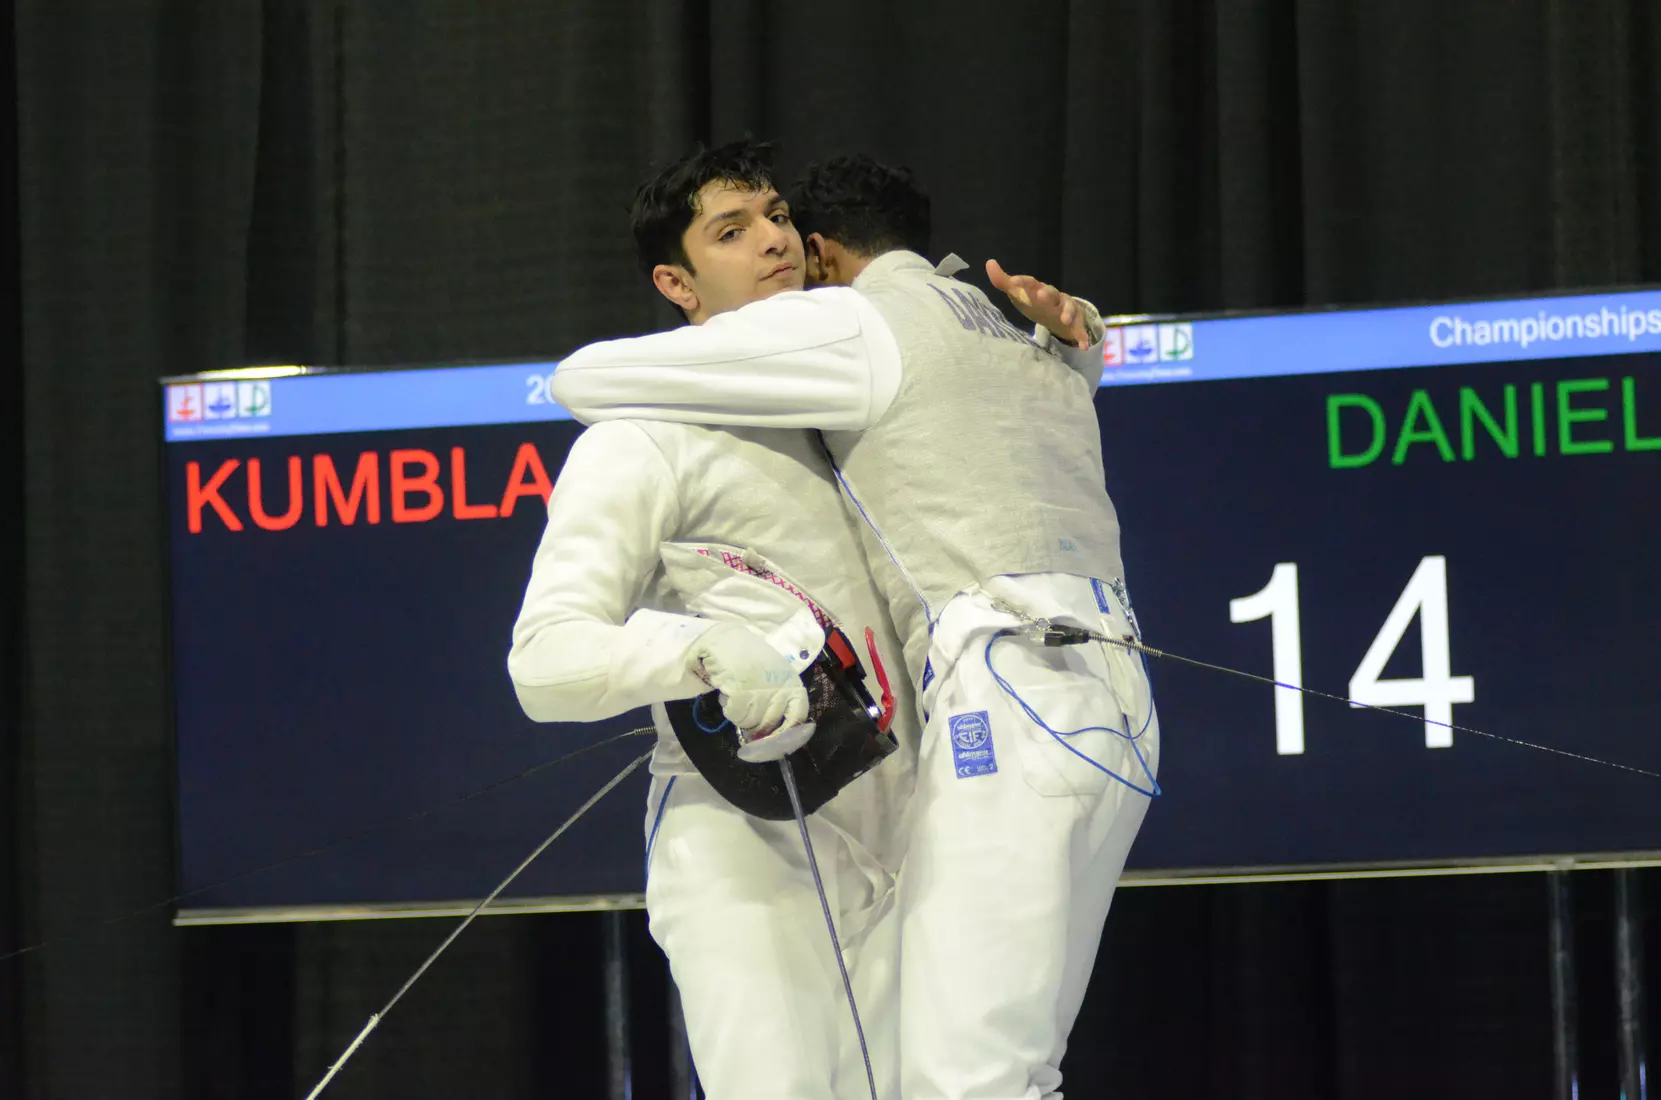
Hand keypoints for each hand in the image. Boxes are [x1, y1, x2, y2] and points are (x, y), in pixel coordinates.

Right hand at [689, 621, 808, 737]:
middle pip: (770, 725)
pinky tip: (727, 694)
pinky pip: (735, 716)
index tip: (775, 742)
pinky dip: (728, 709)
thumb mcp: (773, 679)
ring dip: (740, 716)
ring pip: (750, 723)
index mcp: (792, 684)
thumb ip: (777, 703)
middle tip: (746, 719)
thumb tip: (773, 737)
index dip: (787, 734)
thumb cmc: (751, 661)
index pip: (797, 717)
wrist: (727, 640)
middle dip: (756, 728)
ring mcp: (761, 691)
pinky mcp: (741, 693)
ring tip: (735, 696)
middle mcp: (781, 688)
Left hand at [986, 258, 1088, 348]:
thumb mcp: (1018, 293)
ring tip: (1064, 320)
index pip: (1030, 282)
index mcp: (1038, 288)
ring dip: (1068, 312)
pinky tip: (1082, 346)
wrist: (1057, 313)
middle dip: (1047, 294)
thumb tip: (989, 262)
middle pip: (1052, 292)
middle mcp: (1053, 296)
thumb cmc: (1034, 301)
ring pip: (1069, 307)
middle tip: (1041, 296)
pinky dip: (1082, 336)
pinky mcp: (1075, 321)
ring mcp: (1066, 307)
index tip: (1012, 283)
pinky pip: (1079, 328)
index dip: (1022, 282)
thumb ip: (1003, 281)